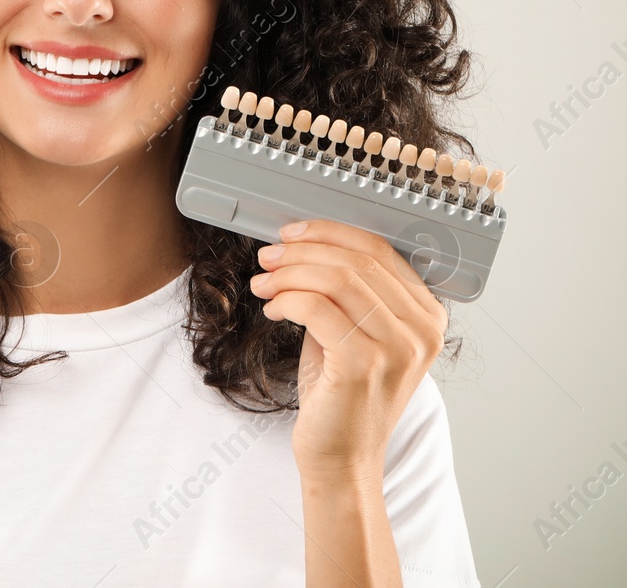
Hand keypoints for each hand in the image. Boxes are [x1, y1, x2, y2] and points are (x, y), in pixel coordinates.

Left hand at [249, 219, 448, 484]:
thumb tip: (303, 244)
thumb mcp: (354, 331)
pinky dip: (286, 300)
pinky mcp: (364, 364)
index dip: (329, 232)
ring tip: (263, 283)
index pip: (380, 249)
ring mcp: (398, 347)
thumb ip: (347, 290)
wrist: (342, 458)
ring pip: (335, 278)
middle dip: (302, 251)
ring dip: (288, 274)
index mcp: (427, 315)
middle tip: (268, 257)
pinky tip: (273, 309)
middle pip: (356, 259)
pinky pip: (316, 308)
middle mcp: (422, 329)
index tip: (292, 233)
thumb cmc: (343, 393)